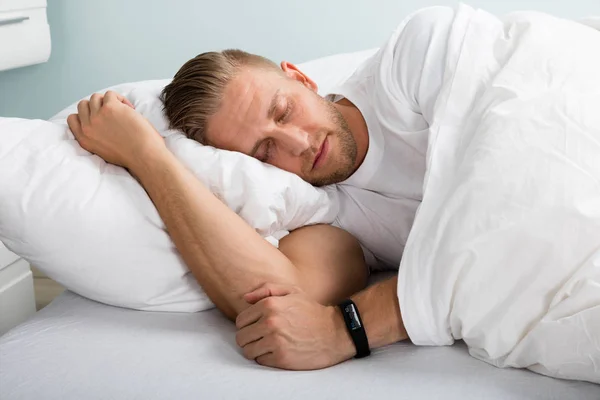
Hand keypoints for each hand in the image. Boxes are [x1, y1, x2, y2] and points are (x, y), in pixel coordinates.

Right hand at [67, 91, 164, 170]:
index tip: (98, 115)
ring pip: (96, 97)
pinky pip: (110, 94)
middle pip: (83, 105)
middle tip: (112, 113)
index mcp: (85, 139)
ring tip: (123, 110)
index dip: (85, 114)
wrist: (143, 156)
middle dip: (97, 106)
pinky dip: (120, 99)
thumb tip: (102, 122)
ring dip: (109, 101)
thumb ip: (96, 137)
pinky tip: (130, 109)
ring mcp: (97, 116)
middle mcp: (87, 127)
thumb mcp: (104, 151)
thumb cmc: (132, 156)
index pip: (73, 119)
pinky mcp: (110, 108)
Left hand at [235, 283, 353, 369]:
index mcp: (269, 304)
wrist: (335, 331)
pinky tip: (278, 351)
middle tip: (262, 338)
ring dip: (256, 350)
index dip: (248, 325)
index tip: (258, 327)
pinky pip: (260, 361)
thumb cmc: (311, 311)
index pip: (240, 321)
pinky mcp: (281, 358)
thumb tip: (245, 298)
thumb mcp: (292, 291)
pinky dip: (266, 358)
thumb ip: (266, 290)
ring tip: (269, 345)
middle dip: (250, 338)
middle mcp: (270, 322)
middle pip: (241, 337)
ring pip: (248, 351)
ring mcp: (275, 341)